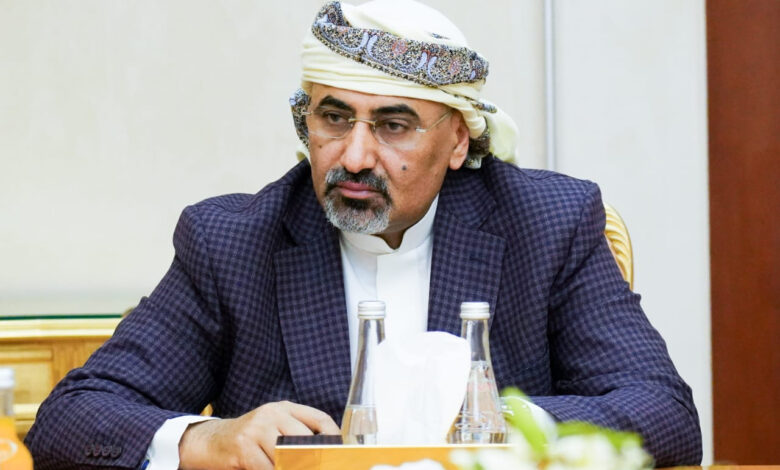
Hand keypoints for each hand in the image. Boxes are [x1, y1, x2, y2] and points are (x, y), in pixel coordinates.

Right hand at [178, 400, 339, 469]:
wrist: (210, 441)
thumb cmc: (249, 440)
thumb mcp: (274, 429)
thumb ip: (296, 436)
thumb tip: (326, 454)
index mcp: (285, 408)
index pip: (320, 420)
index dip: (334, 439)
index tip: (339, 455)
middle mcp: (272, 413)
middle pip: (306, 440)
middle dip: (313, 461)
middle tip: (316, 466)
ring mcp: (256, 428)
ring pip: (287, 457)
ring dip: (291, 468)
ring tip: (288, 467)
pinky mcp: (243, 446)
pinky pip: (268, 468)